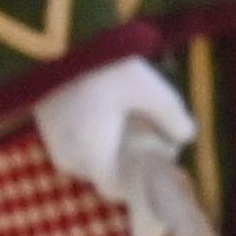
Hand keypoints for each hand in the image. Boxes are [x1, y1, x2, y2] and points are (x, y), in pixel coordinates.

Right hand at [33, 56, 197, 235]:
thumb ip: (171, 117)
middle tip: (151, 130)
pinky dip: (95, 133)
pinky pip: (77, 142)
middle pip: (105, 173)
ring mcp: (54, 144)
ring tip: (132, 114)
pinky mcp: (47, 126)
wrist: (57, 44)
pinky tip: (109, 107)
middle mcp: (70, 160)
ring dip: (111, 144)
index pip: (116, 191)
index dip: (139, 181)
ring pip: (90, 156)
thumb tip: (187, 138)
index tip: (158, 157)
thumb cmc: (105, 71)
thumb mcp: (149, 91)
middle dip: (129, 158)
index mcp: (94, 159)